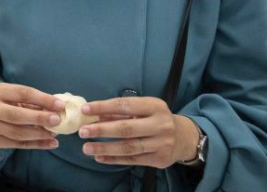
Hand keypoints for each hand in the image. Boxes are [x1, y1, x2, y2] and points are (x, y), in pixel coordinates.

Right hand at [0, 83, 65, 149]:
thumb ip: (32, 101)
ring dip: (39, 134)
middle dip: (39, 118)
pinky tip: (51, 143)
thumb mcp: (13, 95)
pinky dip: (37, 145)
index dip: (42, 99)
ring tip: (54, 133)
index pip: (22, 93)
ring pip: (17, 133)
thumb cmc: (3, 103)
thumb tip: (56, 108)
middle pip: (16, 115)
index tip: (60, 105)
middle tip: (57, 120)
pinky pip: (19, 145)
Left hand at [78, 97, 199, 167]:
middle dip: (101, 130)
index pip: (125, 105)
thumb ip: (119, 112)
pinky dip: (114, 159)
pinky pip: (132, 160)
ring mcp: (161, 143)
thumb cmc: (155, 119)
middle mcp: (160, 124)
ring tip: (86, 148)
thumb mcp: (142, 109)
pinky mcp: (159, 160)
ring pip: (128, 147)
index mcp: (155, 106)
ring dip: (105, 148)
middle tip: (82, 132)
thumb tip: (93, 114)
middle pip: (126, 128)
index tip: (85, 110)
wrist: (184, 137)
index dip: (104, 107)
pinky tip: (100, 157)